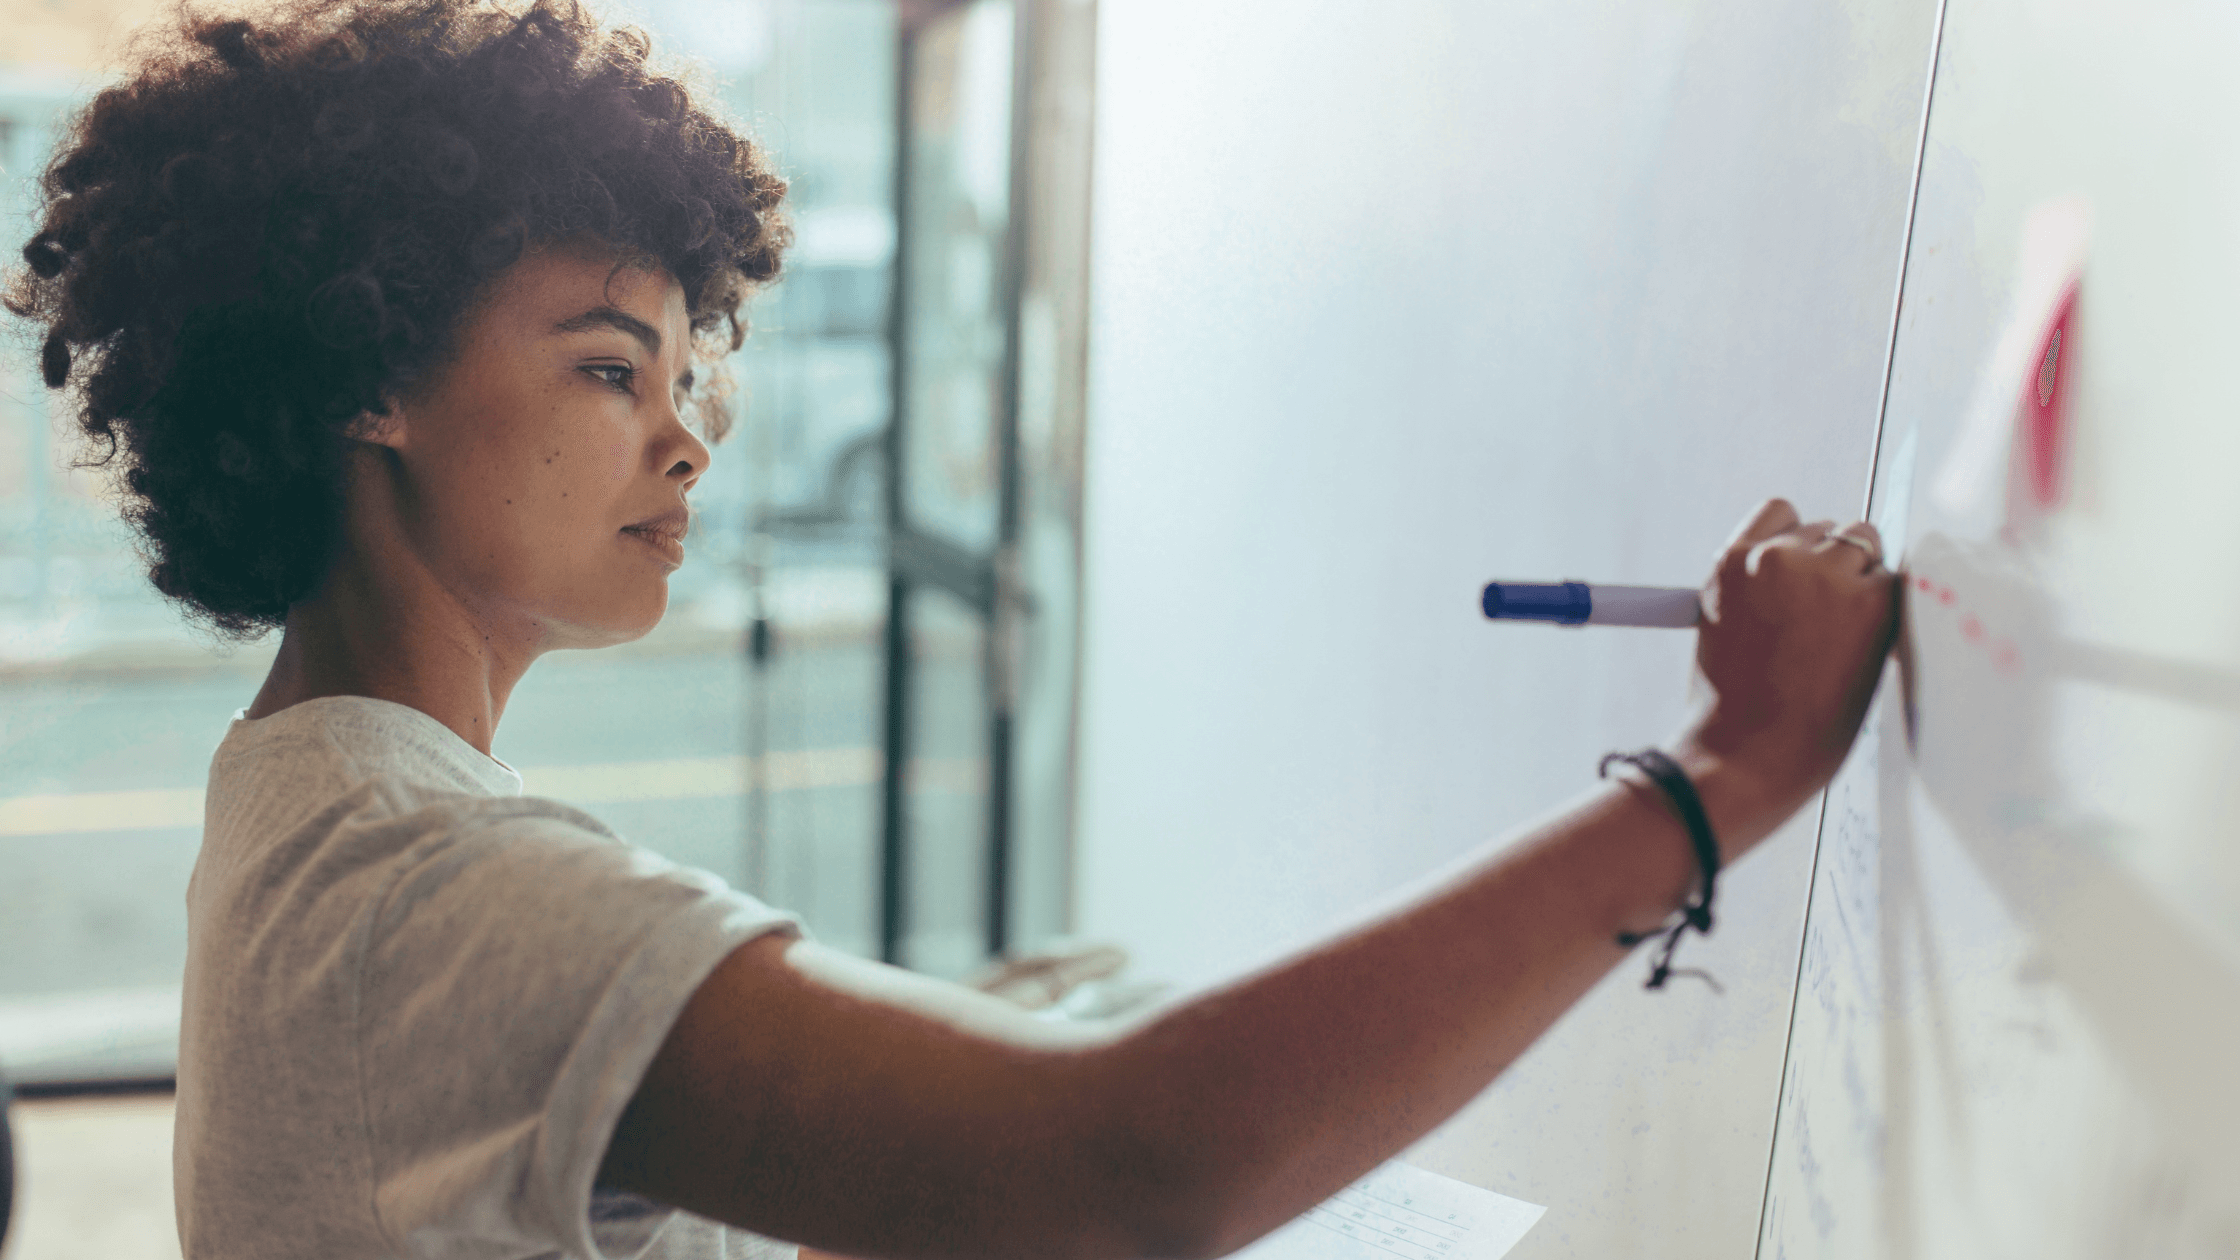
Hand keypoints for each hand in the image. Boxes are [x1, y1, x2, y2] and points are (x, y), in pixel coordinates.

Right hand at [1677, 498, 1897, 819]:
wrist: (1745, 757)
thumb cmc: (1732, 711)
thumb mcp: (1723, 627)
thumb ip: (1759, 588)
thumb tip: (1812, 572)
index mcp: (1729, 563)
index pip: (1782, 512)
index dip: (1799, 542)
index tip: (1803, 576)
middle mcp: (1774, 557)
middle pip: (1831, 529)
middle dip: (1835, 566)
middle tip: (1830, 621)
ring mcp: (1822, 575)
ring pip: (1866, 545)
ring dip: (1864, 580)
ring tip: (1846, 637)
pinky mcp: (1869, 602)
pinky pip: (1895, 583)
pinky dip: (1888, 609)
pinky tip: (1867, 647)